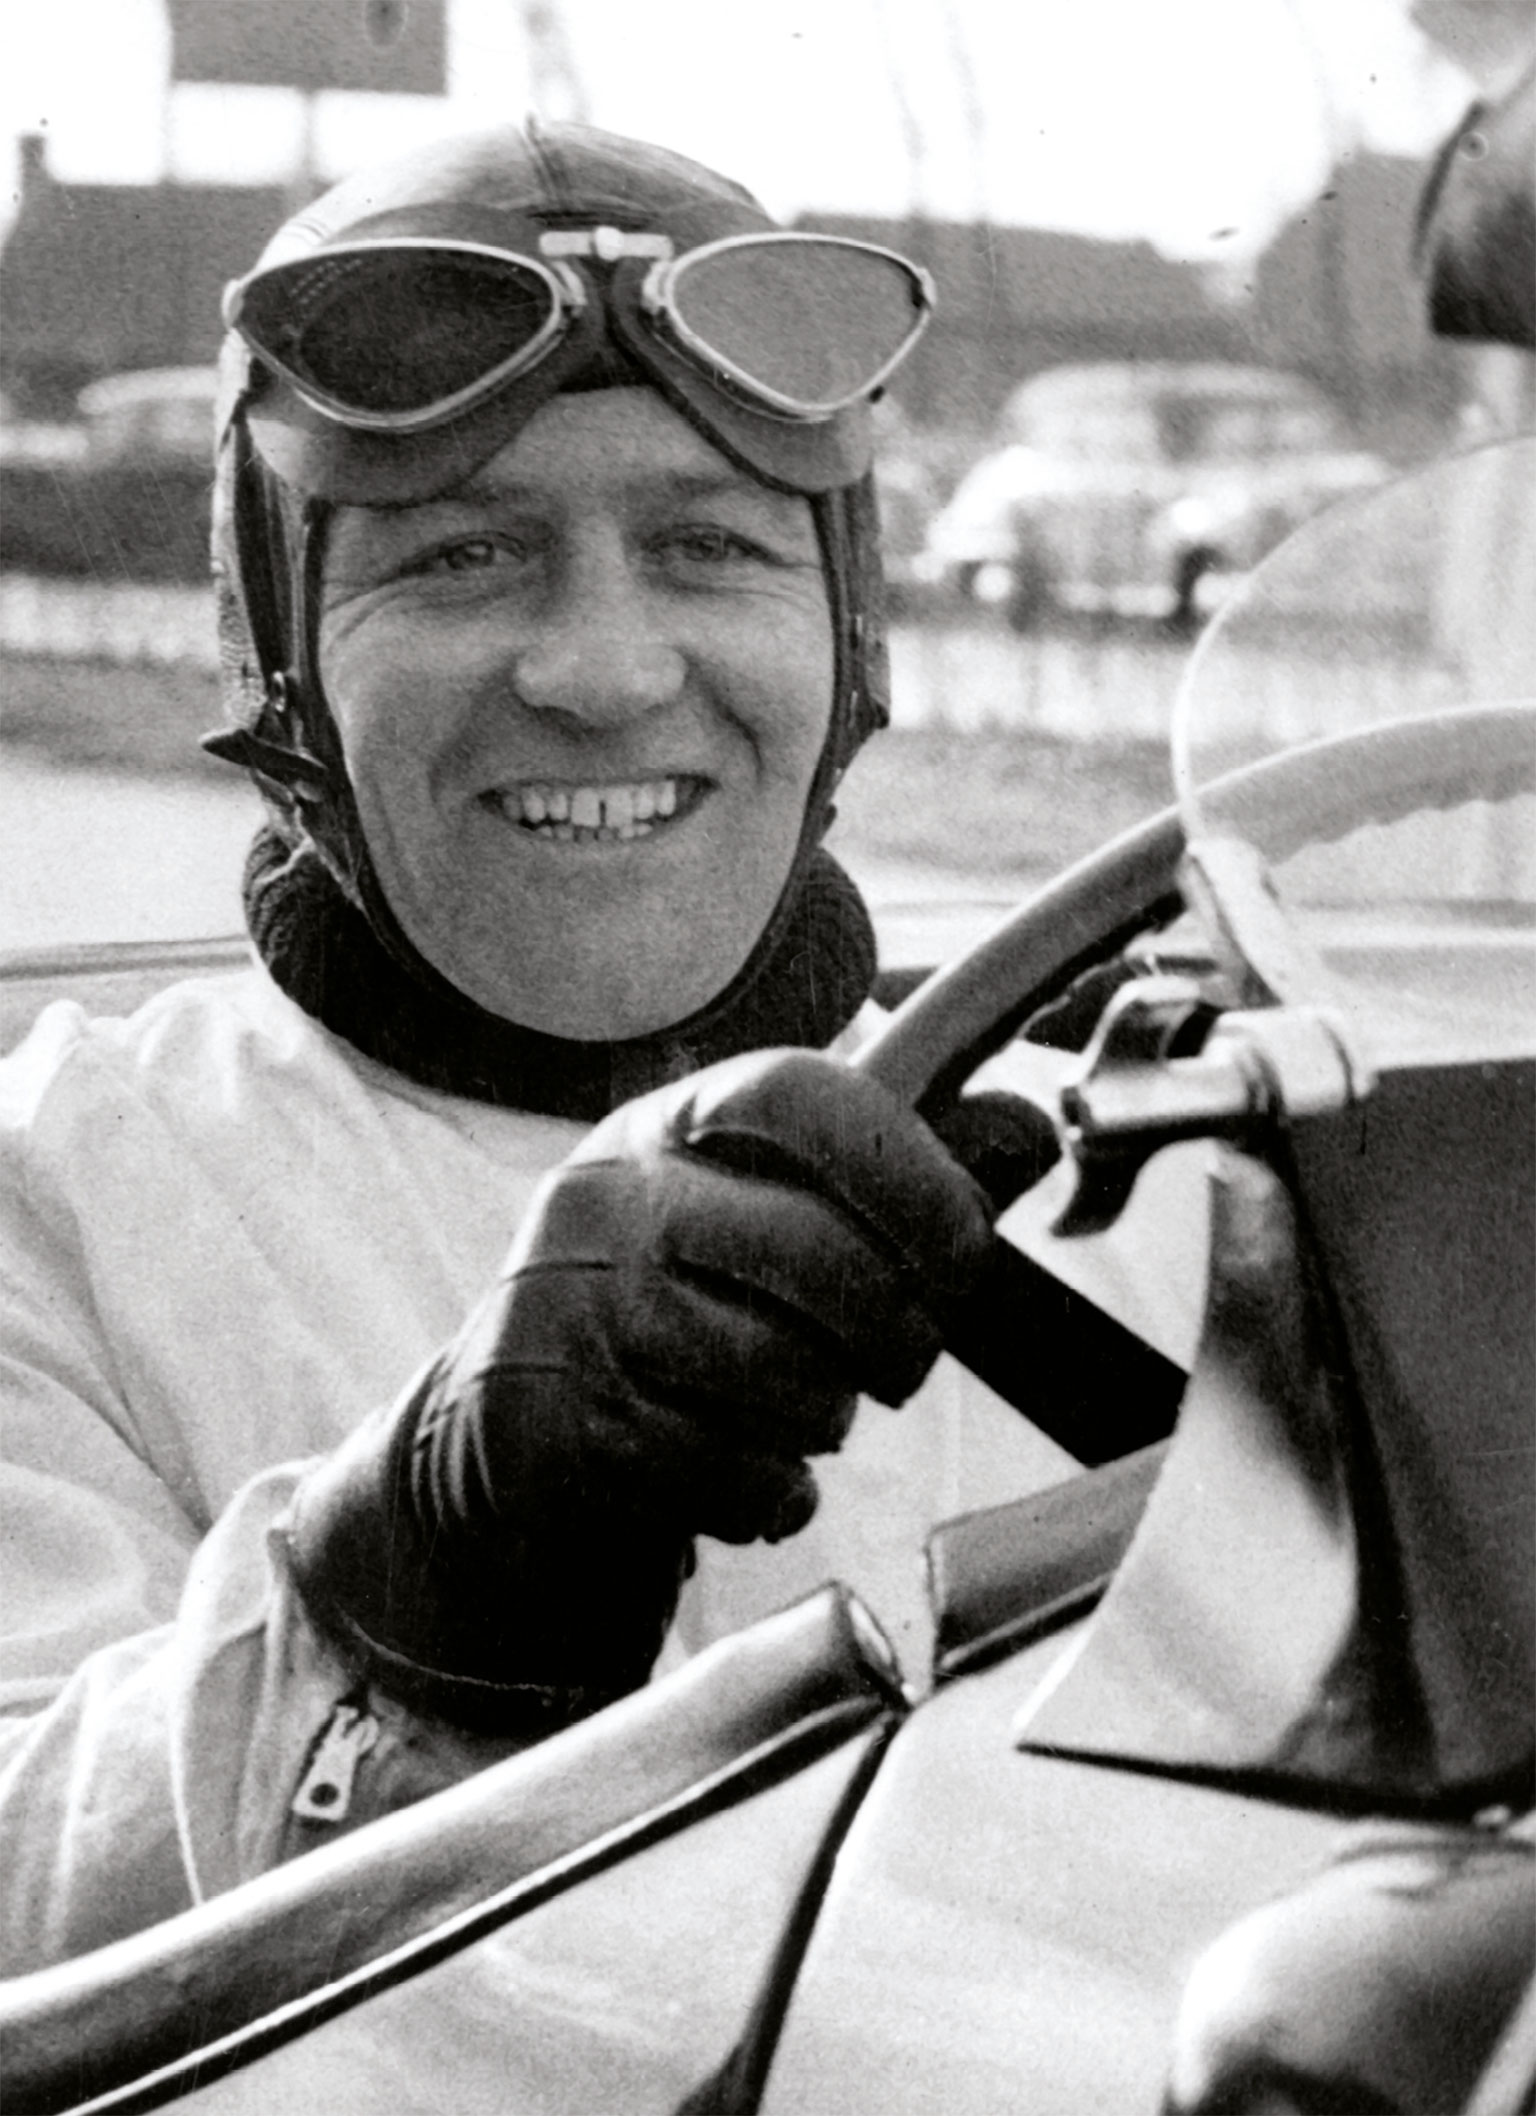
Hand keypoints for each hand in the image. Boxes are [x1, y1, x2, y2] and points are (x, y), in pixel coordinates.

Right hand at [285, 1050, 994, 1731]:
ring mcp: (573, 1308)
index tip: (963, 1246)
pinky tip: (758, 1480)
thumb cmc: (672, 1308)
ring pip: (779, 1374)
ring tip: (802, 1415)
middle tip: (899, 1363)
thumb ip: (894, 1178)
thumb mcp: (757, 1213)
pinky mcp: (559, 1420)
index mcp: (669, 1124)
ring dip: (824, 1418)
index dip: (910, 1167)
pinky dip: (770, 1492)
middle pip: (812, 1252)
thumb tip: (1029, 1131)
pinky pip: (726, 1469)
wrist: (503, 1435)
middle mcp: (610, 1197)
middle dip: (896, 1333)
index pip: (798, 1096)